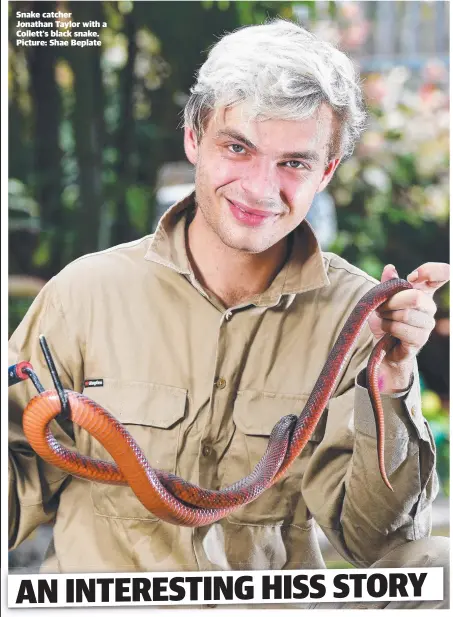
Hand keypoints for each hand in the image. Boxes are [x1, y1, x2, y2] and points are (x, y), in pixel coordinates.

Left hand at [368, 262, 449, 391]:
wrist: (384, 347)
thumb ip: (387, 283)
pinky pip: (400, 328)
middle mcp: (430, 306)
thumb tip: (389, 268)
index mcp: (423, 292)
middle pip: (415, 297)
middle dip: (392, 302)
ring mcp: (427, 324)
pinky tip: (387, 329)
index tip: (413, 277)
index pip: (441, 274)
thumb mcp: (383, 299)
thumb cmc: (386, 319)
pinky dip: (388, 327)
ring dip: (387, 315)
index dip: (430, 271)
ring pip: (405, 314)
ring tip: (384, 318)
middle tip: (381, 307)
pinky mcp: (420, 339)